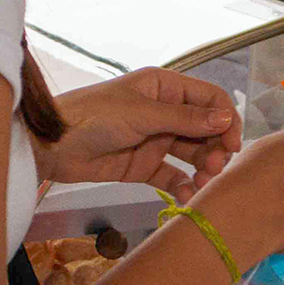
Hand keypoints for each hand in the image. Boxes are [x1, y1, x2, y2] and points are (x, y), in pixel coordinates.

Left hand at [41, 69, 239, 193]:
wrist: (51, 145)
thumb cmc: (92, 116)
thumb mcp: (141, 113)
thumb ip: (185, 118)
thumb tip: (226, 118)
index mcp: (164, 88)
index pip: (209, 99)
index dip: (226, 119)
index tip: (232, 143)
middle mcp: (164, 111)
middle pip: (205, 129)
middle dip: (215, 148)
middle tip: (214, 168)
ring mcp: (155, 139)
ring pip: (192, 154)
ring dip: (203, 169)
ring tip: (202, 184)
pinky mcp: (143, 166)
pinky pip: (172, 176)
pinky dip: (183, 186)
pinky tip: (188, 197)